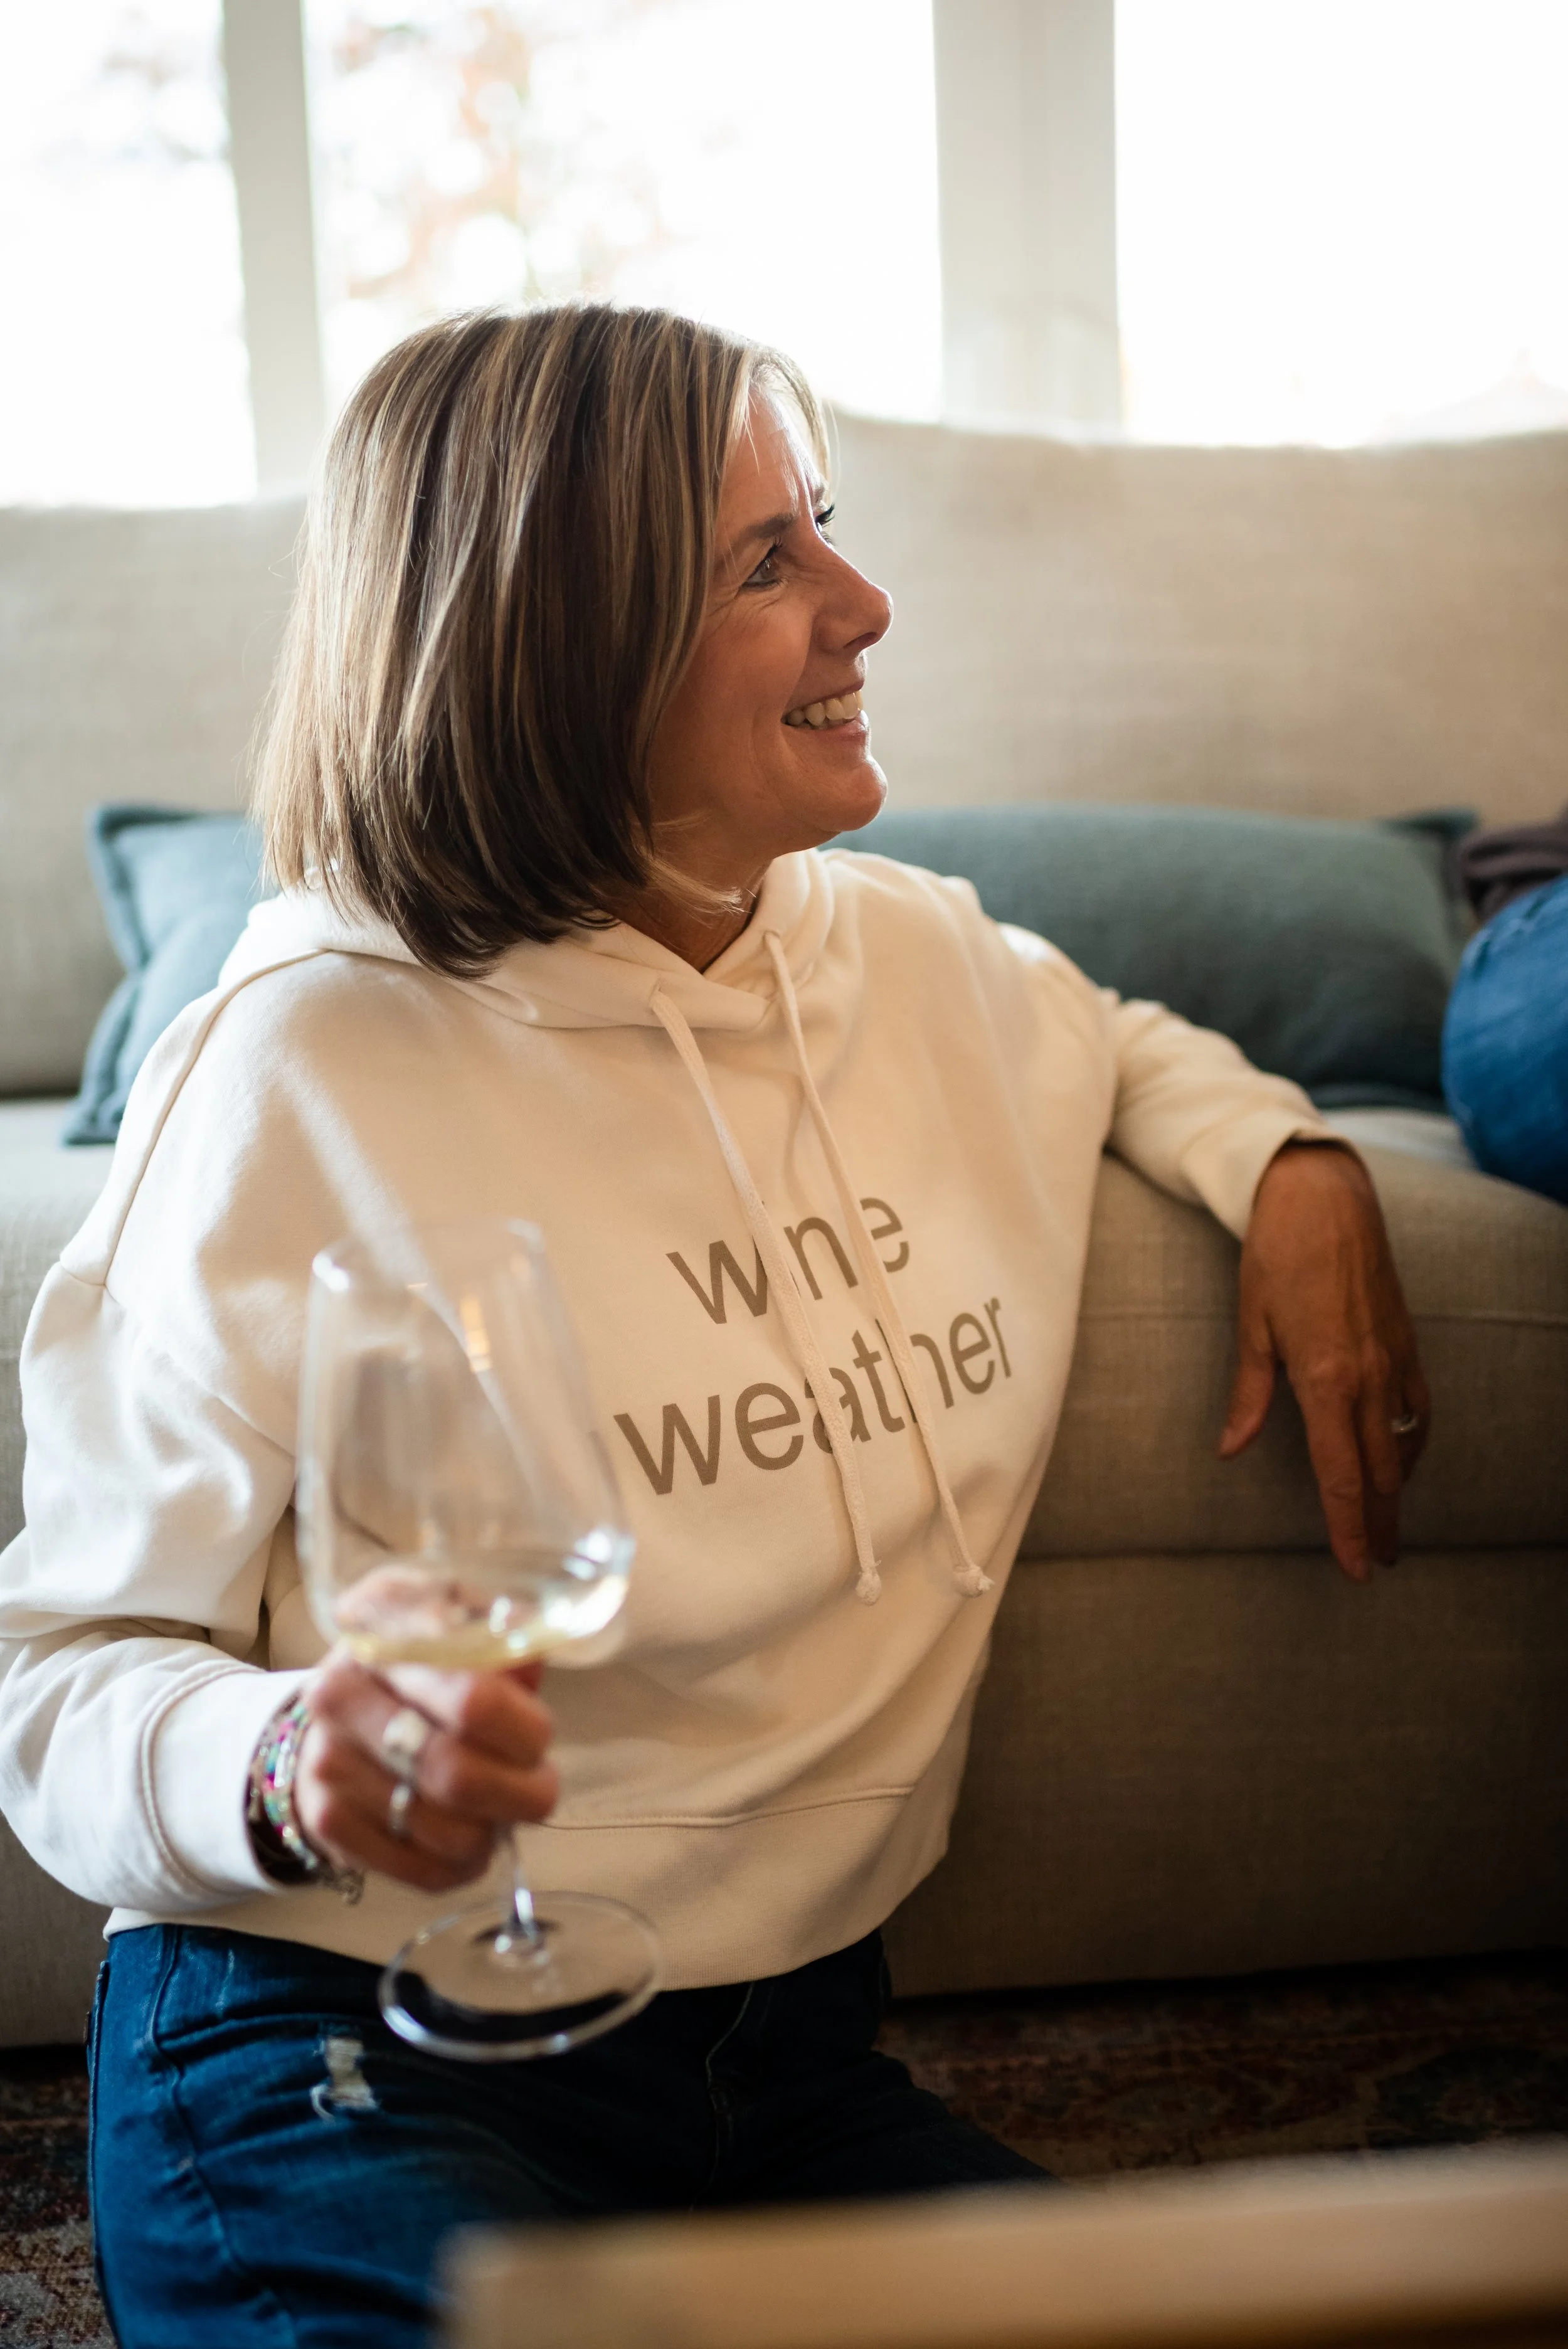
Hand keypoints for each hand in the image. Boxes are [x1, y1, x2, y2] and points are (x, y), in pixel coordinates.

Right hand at [290, 1653, 558, 1892]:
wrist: (329, 1728)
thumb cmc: (413, 1681)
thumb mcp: (453, 1640)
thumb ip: (501, 1645)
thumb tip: (539, 1641)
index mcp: (386, 1643)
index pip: (475, 1701)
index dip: (525, 1731)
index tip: (541, 1739)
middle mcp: (343, 1699)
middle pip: (457, 1774)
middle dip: (520, 1793)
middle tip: (540, 1791)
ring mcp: (328, 1765)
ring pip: (446, 1831)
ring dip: (492, 1832)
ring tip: (499, 1814)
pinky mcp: (326, 1822)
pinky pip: (421, 1869)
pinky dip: (461, 1865)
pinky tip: (468, 1843)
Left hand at [1219, 1141, 1429, 1580]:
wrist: (1325, 1200)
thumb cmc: (1277, 1257)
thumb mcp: (1250, 1325)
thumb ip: (1248, 1394)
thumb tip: (1229, 1450)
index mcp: (1325, 1379)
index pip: (1340, 1474)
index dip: (1348, 1528)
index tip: (1355, 1568)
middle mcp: (1368, 1377)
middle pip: (1379, 1473)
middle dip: (1378, 1524)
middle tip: (1375, 1564)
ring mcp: (1394, 1360)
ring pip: (1404, 1446)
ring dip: (1396, 1490)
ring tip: (1386, 1524)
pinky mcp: (1407, 1343)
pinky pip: (1418, 1410)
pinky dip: (1411, 1444)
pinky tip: (1400, 1460)